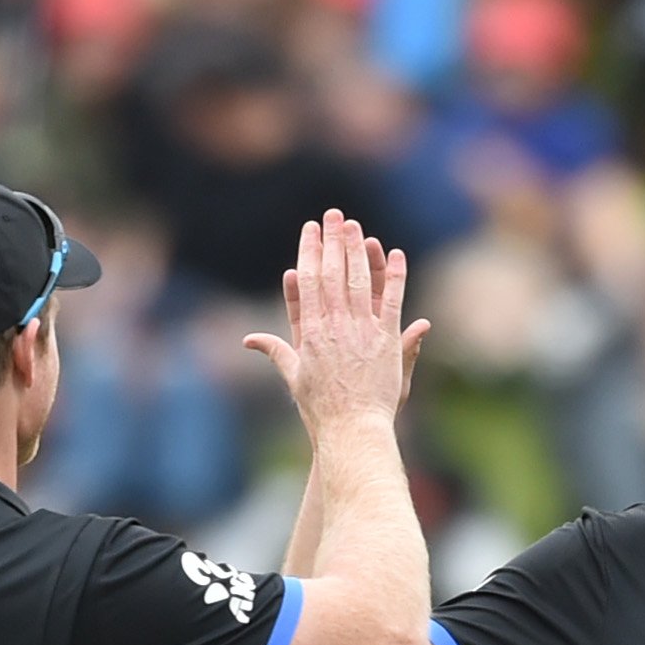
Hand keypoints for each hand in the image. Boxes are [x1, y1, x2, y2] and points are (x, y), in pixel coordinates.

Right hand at [243, 211, 428, 431]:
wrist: (351, 430)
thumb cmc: (321, 409)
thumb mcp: (294, 377)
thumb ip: (275, 351)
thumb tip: (249, 340)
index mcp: (310, 332)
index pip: (309, 281)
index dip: (310, 252)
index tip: (311, 230)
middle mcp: (334, 327)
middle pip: (333, 274)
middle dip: (332, 241)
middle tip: (333, 215)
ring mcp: (361, 332)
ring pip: (359, 281)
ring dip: (357, 250)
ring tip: (355, 226)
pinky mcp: (386, 342)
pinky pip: (392, 302)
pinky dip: (395, 278)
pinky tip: (395, 254)